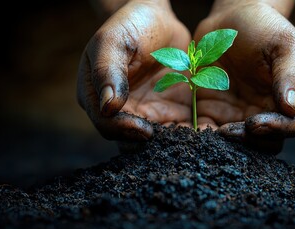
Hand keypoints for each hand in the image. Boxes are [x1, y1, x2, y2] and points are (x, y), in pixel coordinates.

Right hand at [77, 0, 191, 141]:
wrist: (157, 19)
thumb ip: (108, 71)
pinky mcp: (167, 111)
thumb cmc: (129, 25)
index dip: (122, 130)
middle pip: (128, 138)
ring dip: (168, 144)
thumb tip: (108, 107)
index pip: (105, 123)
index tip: (144, 130)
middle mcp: (119, 110)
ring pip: (152, 139)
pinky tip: (198, 133)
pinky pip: (174, 129)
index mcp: (96, 96)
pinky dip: (184, 135)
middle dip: (148, 143)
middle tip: (170, 143)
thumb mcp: (113, 42)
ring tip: (187, 142)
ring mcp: (144, 112)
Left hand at [193, 1, 294, 152]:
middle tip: (227, 131)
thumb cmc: (263, 27)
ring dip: (226, 143)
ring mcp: (241, 114)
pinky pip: (212, 131)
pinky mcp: (216, 112)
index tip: (254, 123)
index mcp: (291, 97)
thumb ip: (292, 74)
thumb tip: (291, 108)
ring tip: (208, 133)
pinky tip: (194, 131)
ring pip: (240, 143)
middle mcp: (268, 111)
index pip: (291, 125)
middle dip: (248, 141)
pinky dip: (204, 135)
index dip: (276, 129)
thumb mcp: (284, 44)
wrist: (229, 20)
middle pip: (266, 142)